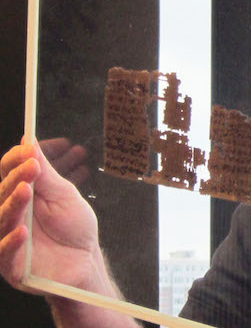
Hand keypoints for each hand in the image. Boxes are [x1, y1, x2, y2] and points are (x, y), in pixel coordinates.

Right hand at [0, 140, 101, 292]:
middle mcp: (10, 215)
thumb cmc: (74, 226)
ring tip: (25, 190)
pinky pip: (4, 253)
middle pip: (4, 193)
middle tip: (31, 166)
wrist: (85, 260)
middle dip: (16, 178)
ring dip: (13, 204)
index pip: (8, 175)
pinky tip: (22, 230)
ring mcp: (7, 239)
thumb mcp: (63, 195)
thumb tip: (29, 142)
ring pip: (2, 220)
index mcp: (21, 196)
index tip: (27, 149)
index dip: (14, 161)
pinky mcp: (11, 265)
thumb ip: (45, 173)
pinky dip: (11, 241)